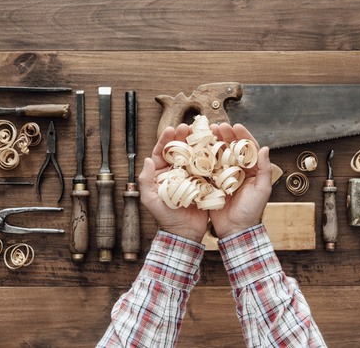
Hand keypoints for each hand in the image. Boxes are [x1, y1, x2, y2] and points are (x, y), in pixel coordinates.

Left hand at [138, 125, 208, 242]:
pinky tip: (213, 146)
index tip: (171, 129)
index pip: (161, 153)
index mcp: (162, 174)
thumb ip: (146, 181)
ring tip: (201, 132)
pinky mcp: (203, 182)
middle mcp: (176, 172)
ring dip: (196, 143)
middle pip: (178, 150)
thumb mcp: (151, 200)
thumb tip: (147, 160)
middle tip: (188, 126)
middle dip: (182, 137)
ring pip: (193, 155)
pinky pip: (206, 166)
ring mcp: (191, 176)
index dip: (165, 140)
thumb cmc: (165, 217)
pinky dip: (209, 156)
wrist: (185, 232)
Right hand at [209, 123, 271, 238]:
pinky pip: (207, 168)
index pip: (247, 148)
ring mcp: (223, 176)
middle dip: (225, 135)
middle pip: (231, 147)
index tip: (235, 125)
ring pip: (218, 154)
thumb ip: (265, 169)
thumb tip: (265, 148)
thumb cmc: (252, 211)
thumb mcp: (262, 190)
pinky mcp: (212, 183)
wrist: (236, 230)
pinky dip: (202, 157)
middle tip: (217, 126)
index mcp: (251, 169)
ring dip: (213, 142)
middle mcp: (237, 170)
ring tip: (206, 133)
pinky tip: (197, 148)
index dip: (242, 135)